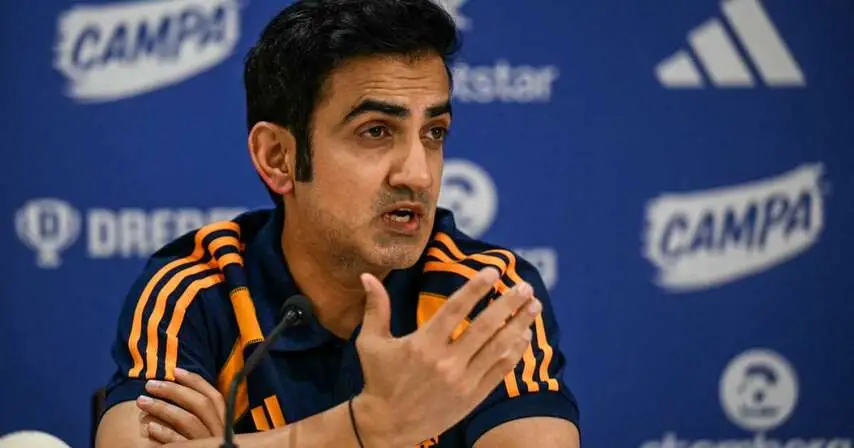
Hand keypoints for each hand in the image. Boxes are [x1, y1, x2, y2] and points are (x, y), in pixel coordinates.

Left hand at [135, 368, 225, 443]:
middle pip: (200, 404)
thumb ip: (200, 416)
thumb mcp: (208, 431)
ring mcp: (208, 444)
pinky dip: (164, 434)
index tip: (175, 371)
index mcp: (224, 422)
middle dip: (174, 391)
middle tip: (150, 385)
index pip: (214, 396)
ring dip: (163, 408)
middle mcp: (219, 432)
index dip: (196, 381)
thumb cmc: (203, 445)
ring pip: (187, 420)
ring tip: (142, 402)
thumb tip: (179, 390)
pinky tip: (150, 427)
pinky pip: (179, 443)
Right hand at [353, 267, 539, 447]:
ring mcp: (462, 381)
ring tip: (534, 306)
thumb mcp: (371, 342)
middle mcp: (445, 362)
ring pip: (498, 348)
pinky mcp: (472, 397)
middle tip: (525, 287)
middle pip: (485, 327)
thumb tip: (366, 276)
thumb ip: (375, 308)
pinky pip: (499, 371)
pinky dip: (515, 352)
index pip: (455, 309)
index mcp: (423, 344)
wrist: (386, 426)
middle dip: (509, 304)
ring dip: (519, 324)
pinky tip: (525, 336)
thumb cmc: (378, 379)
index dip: (476, 288)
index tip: (494, 271)